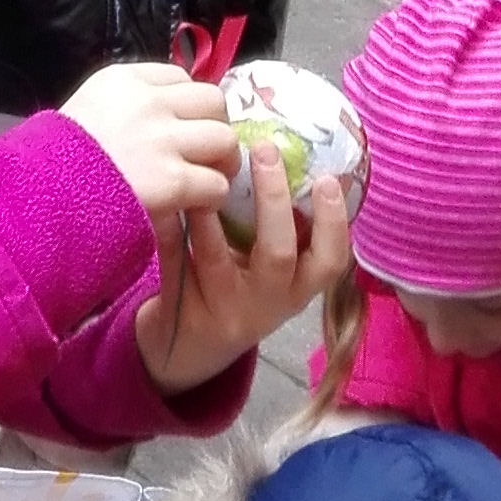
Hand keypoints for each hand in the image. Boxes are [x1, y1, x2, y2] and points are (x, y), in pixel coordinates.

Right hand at [61, 62, 237, 229]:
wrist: (38, 196)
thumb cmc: (53, 161)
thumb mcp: (83, 110)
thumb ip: (121, 107)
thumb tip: (161, 117)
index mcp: (123, 80)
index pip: (178, 76)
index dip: (187, 105)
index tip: (182, 126)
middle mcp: (148, 102)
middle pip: (211, 101)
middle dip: (214, 126)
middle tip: (206, 153)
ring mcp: (162, 140)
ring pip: (223, 139)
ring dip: (221, 162)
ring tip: (209, 179)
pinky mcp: (172, 180)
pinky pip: (216, 182)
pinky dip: (213, 196)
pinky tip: (197, 205)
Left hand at [134, 148, 352, 397]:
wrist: (188, 350)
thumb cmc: (240, 291)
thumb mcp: (272, 272)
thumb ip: (290, 229)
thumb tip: (315, 158)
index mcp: (296, 291)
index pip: (329, 262)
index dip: (333, 223)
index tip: (329, 178)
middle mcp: (264, 304)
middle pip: (276, 255)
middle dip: (273, 201)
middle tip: (265, 150)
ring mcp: (220, 309)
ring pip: (215, 258)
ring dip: (210, 211)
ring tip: (205, 167)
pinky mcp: (178, 307)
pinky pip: (172, 261)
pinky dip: (168, 227)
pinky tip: (166, 198)